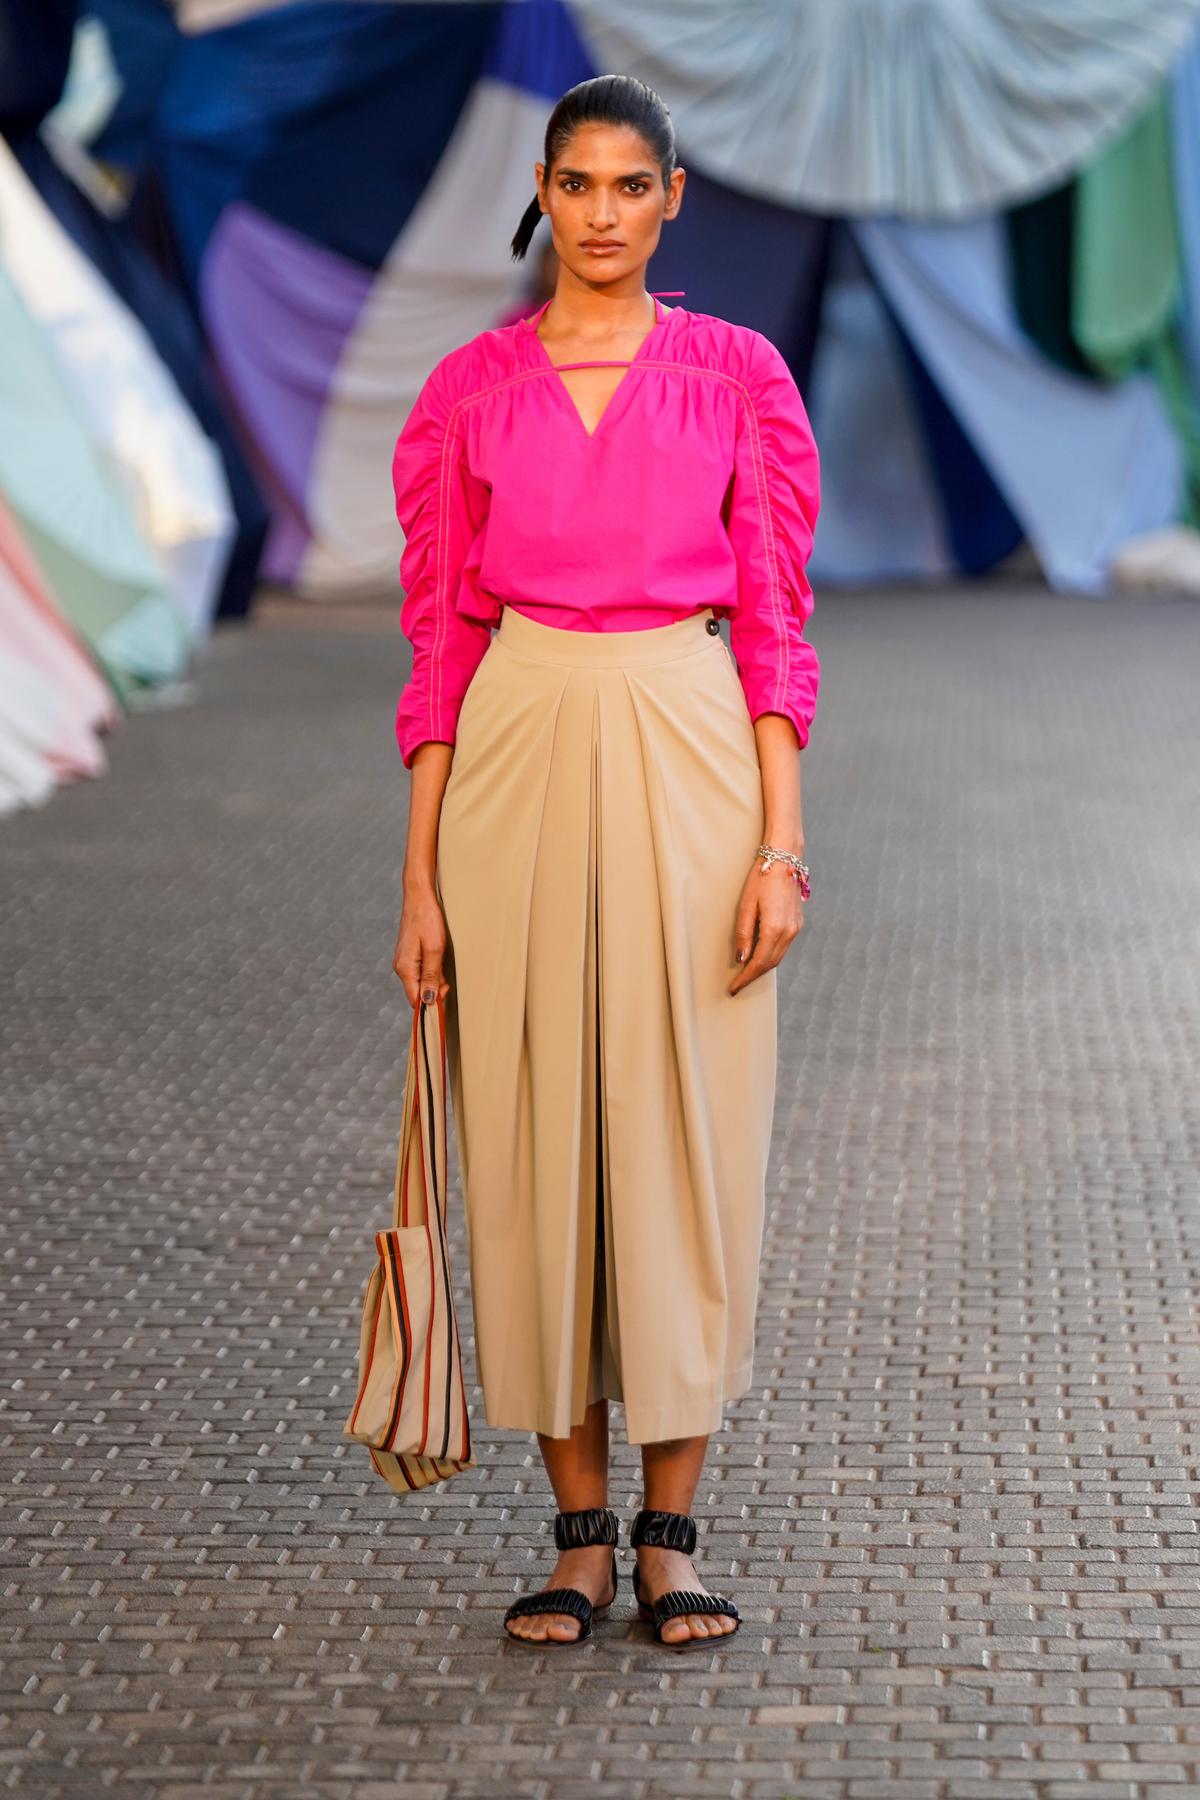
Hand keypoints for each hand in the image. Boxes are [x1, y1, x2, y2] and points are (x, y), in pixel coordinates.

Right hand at [393, 884, 450, 1008]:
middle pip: (417, 991)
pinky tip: (439, 963)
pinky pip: (420, 970)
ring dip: (434, 981)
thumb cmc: (427, 920)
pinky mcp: (409, 954)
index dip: (429, 1005)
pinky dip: (431, 971)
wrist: (419, 897)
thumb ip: (431, 976)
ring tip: (444, 969)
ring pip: (420, 981)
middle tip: (448, 983)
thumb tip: (428, 1000)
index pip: (414, 999)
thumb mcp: (434, 949)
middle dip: (434, 992)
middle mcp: (402, 967)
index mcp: (405, 968)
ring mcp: (405, 960)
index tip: (444, 1002)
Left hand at [728, 854, 805, 994]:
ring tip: (747, 972)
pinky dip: (771, 955)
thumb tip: (742, 959)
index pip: (759, 963)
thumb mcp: (745, 905)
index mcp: (774, 929)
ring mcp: (795, 928)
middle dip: (754, 976)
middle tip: (738, 984)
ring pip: (778, 957)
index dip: (746, 978)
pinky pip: (784, 946)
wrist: (784, 860)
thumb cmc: (761, 879)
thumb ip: (744, 934)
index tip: (734, 988)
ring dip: (763, 967)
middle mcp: (789, 932)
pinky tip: (760, 955)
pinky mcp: (797, 923)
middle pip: (770, 964)